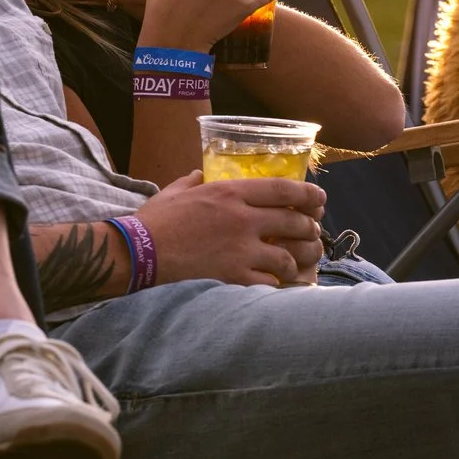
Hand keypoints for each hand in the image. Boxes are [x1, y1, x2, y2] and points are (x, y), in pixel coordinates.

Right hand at [137, 172, 325, 286]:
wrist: (138, 253)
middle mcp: (242, 219)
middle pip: (294, 222)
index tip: (320, 199)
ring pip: (288, 256)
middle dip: (309, 228)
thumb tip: (201, 173)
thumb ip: (194, 180)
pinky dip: (276, 285)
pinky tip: (274, 285)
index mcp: (230, 192)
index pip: (283, 188)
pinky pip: (269, 283)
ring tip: (296, 264)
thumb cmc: (154, 221)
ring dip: (297, 260)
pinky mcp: (234, 277)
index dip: (309, 194)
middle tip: (311, 233)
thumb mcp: (177, 191)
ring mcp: (241, 250)